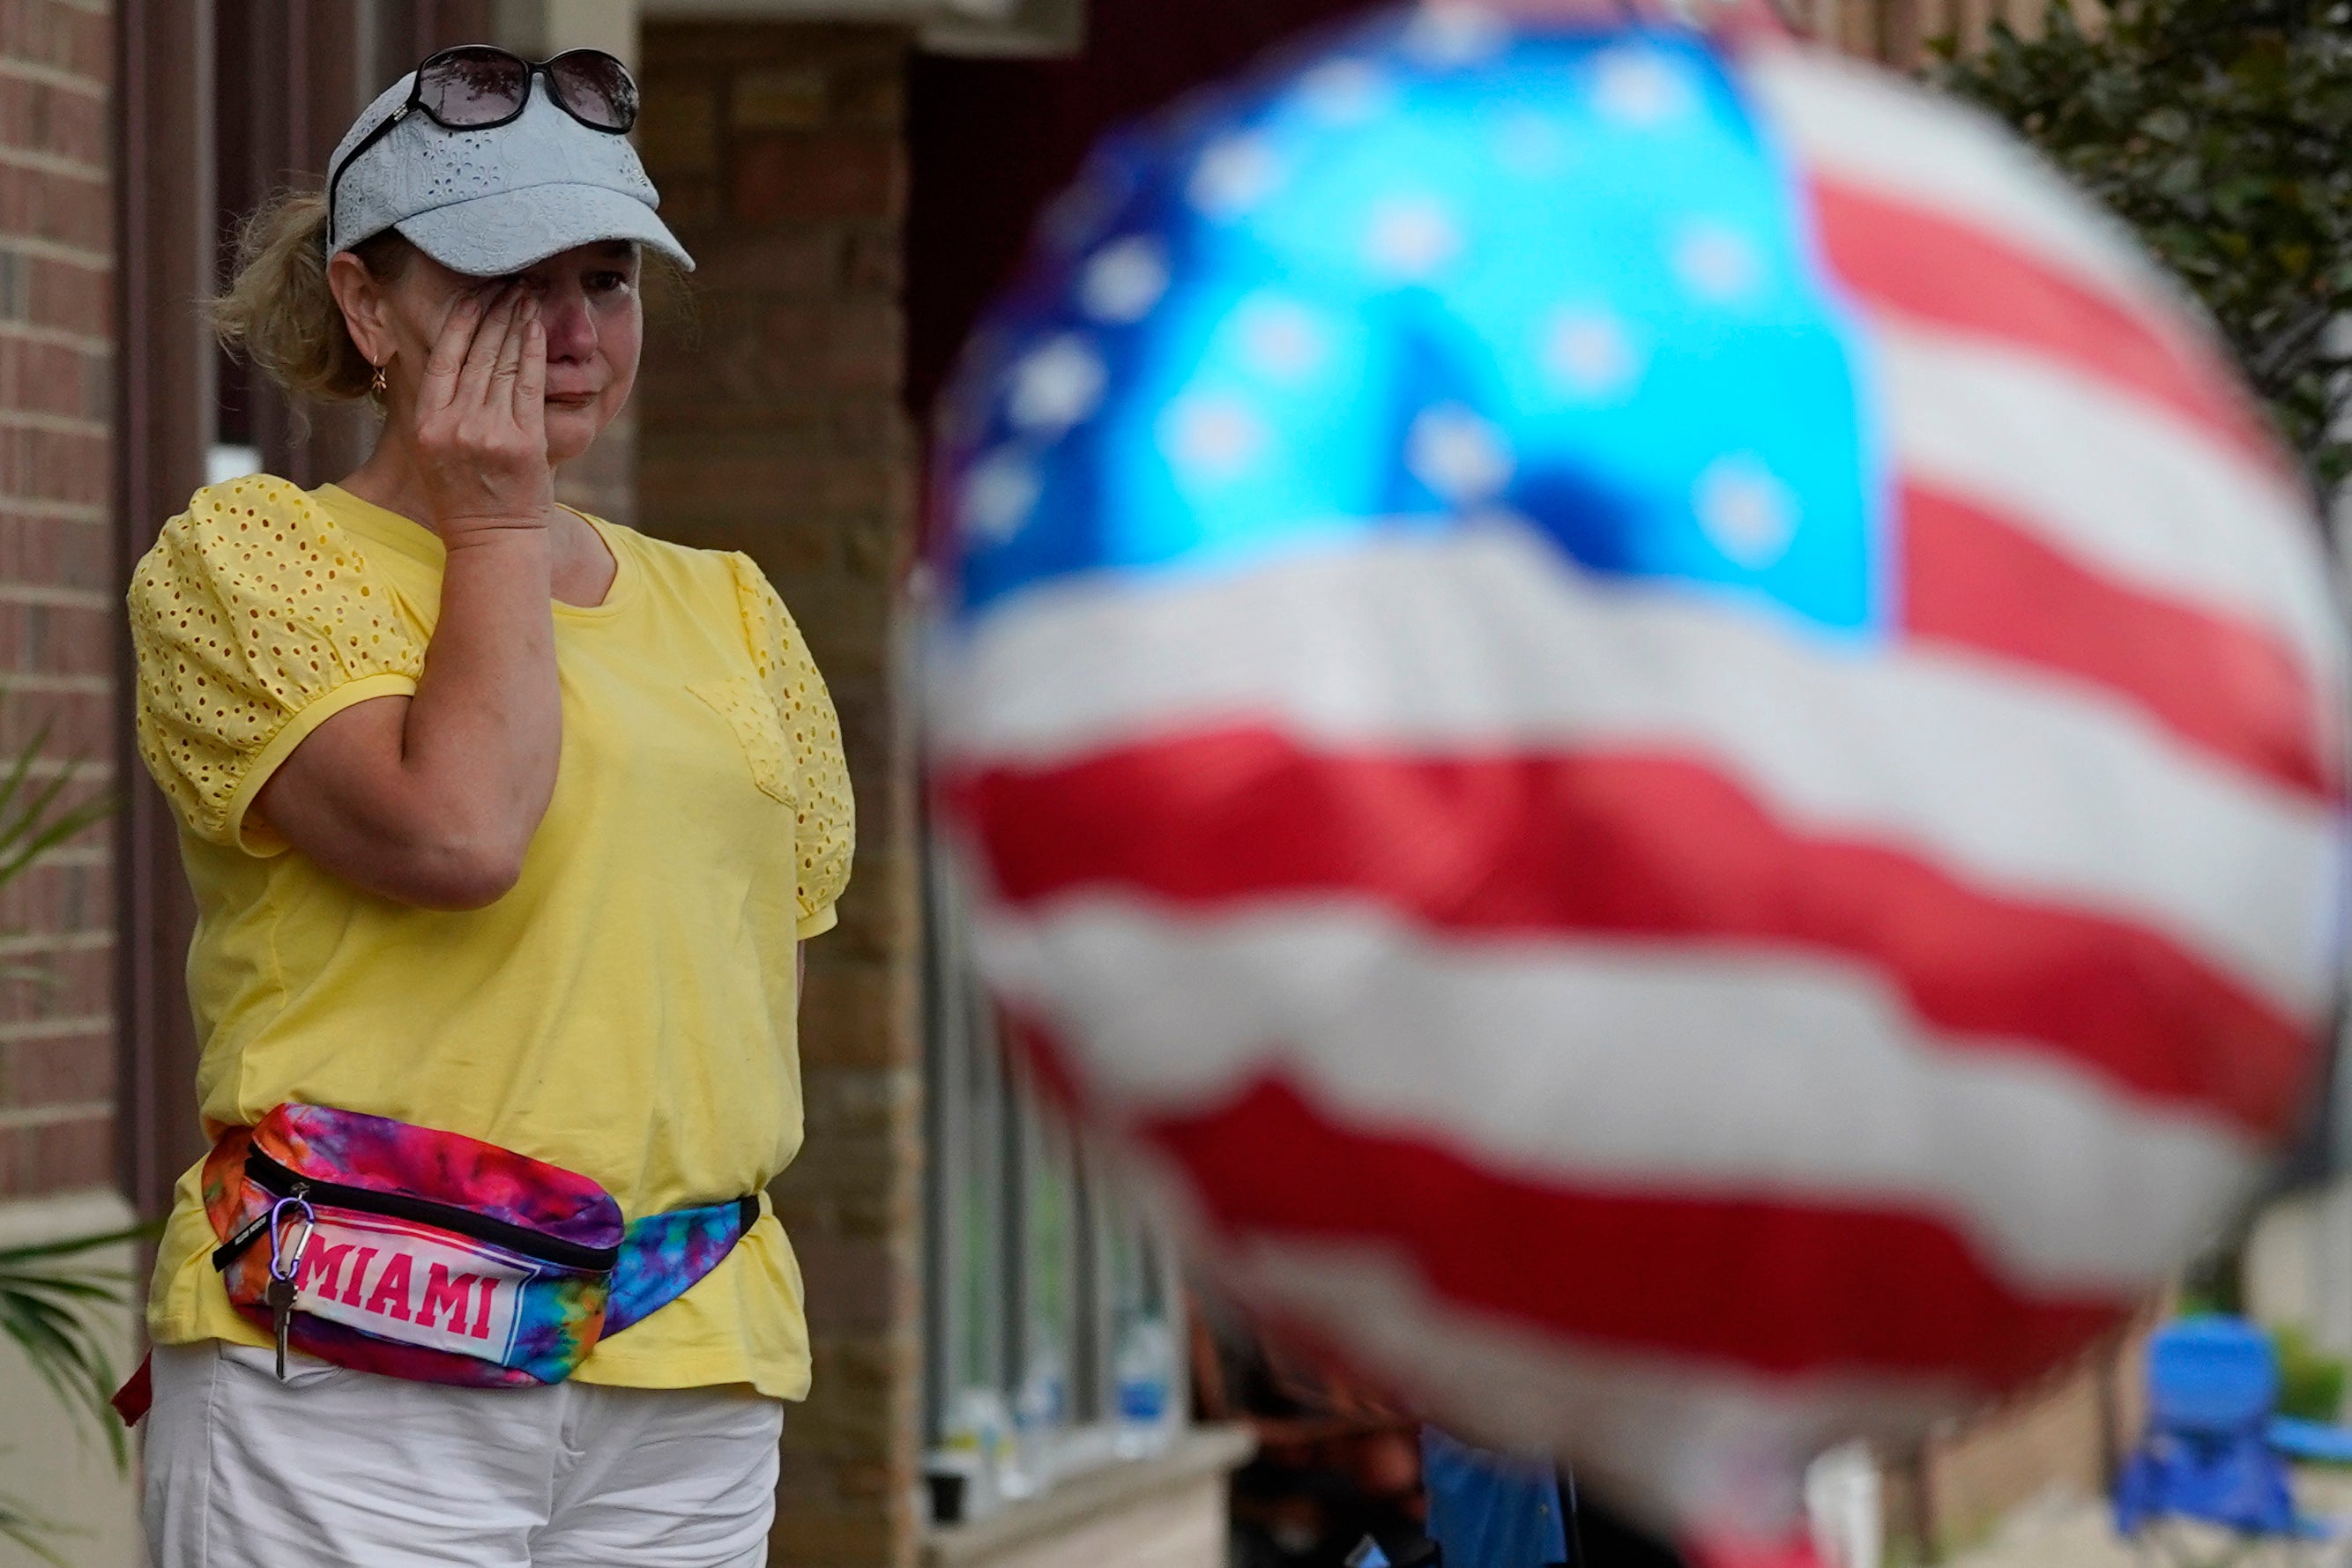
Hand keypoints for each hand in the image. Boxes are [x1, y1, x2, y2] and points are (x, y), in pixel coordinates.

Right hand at [410, 285, 551, 540]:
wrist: (492, 541)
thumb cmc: (464, 495)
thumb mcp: (433, 449)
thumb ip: (437, 406)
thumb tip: (445, 357)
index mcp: (426, 422)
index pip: (443, 355)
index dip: (461, 319)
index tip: (475, 291)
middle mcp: (453, 423)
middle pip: (476, 352)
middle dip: (495, 309)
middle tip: (510, 279)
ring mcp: (488, 432)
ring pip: (502, 362)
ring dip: (516, 321)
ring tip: (527, 293)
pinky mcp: (522, 442)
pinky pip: (528, 384)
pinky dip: (533, 350)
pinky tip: (538, 326)